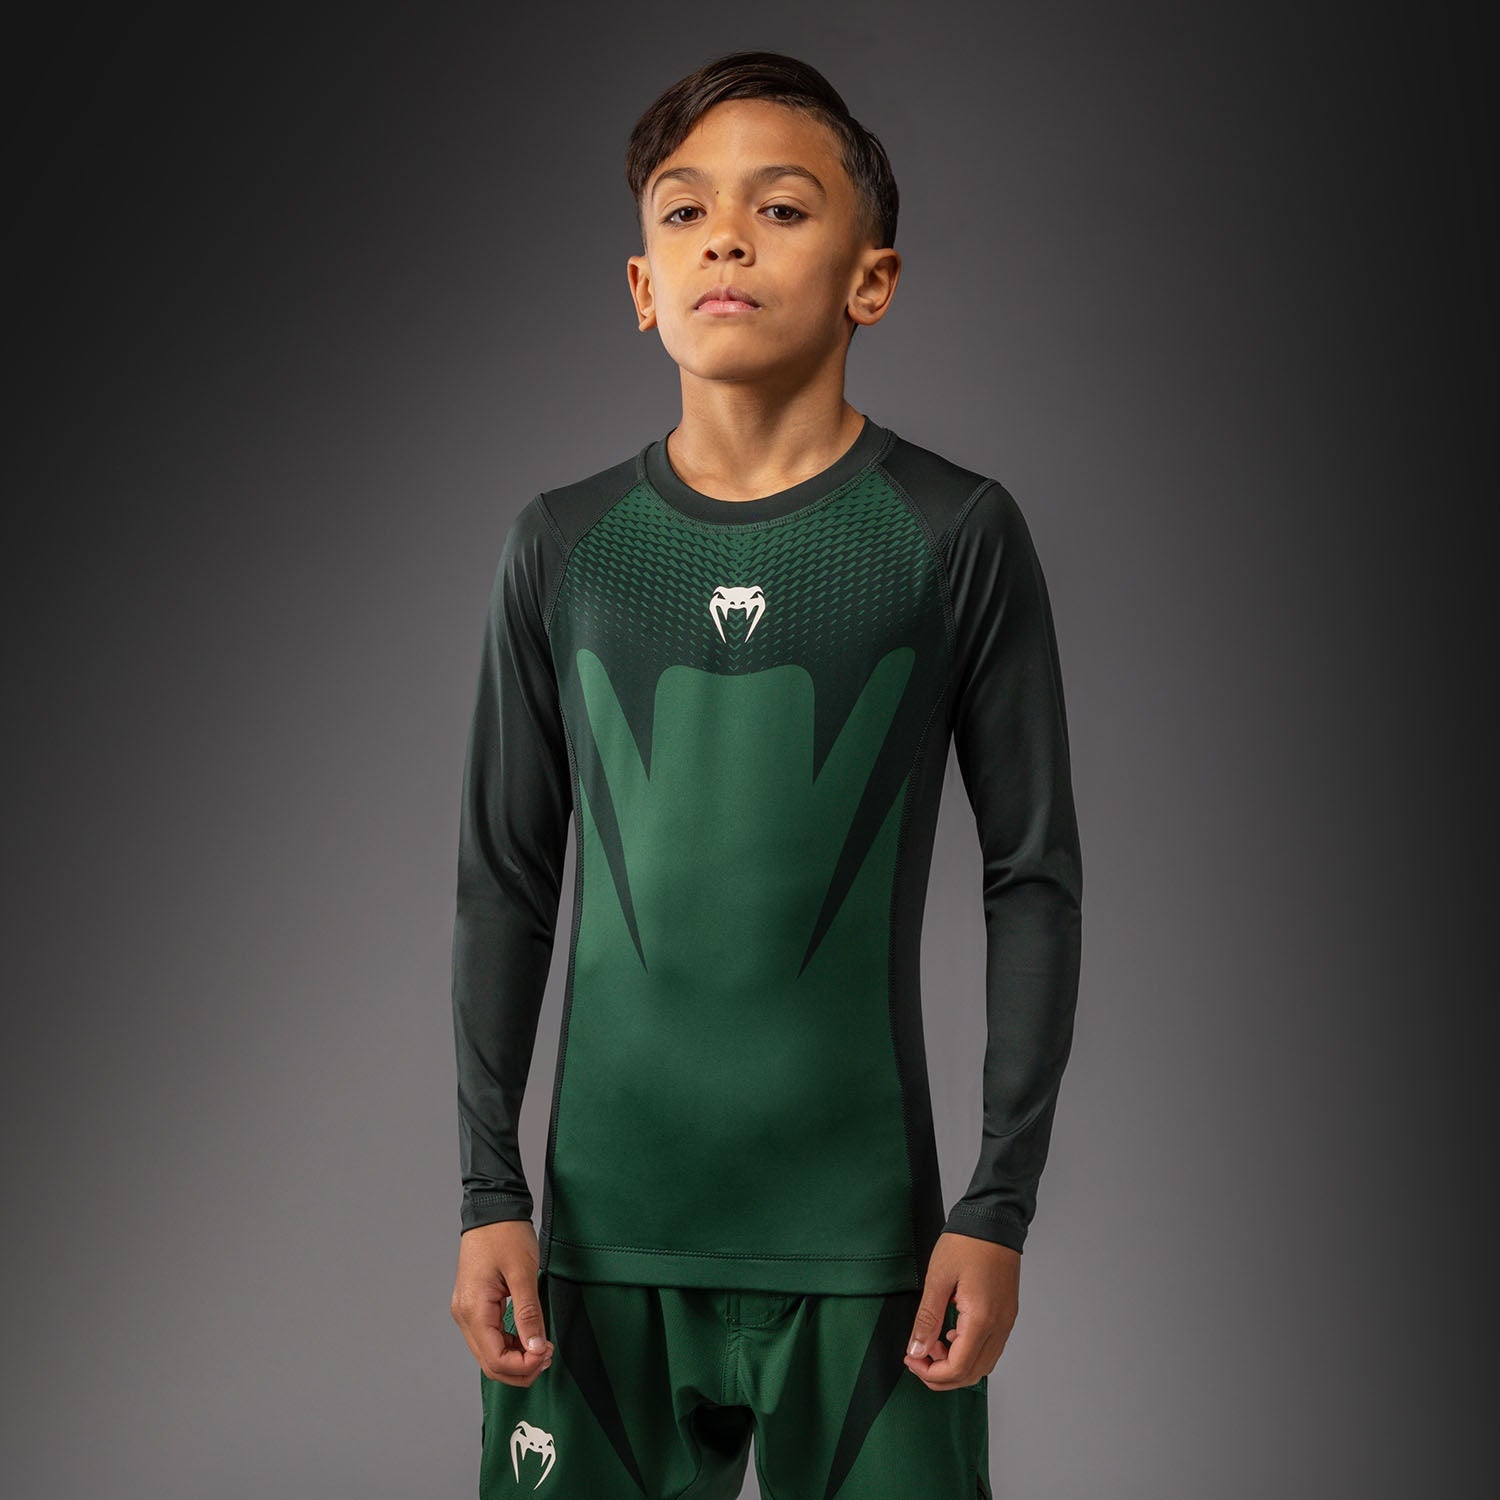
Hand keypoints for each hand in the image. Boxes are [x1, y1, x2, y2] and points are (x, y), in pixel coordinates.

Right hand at [450, 1219, 554, 1385]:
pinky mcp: (474, 1305)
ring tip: (541, 1347)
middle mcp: (464, 1315)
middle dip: (520, 1368)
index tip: (547, 1353)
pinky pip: (489, 1337)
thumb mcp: (523, 1273)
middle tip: (547, 1356)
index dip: (523, 1366)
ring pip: (489, 1353)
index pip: (495, 1359)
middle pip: (489, 1363)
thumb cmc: (506, 1234)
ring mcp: (467, 1311)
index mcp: (474, 1309)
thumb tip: (535, 1349)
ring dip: (515, 1358)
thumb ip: (529, 1314)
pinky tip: (528, 1337)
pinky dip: (509, 1344)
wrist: (493, 1210)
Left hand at [903, 1231, 1018, 1389]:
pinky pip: (989, 1348)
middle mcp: (1000, 1326)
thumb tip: (916, 1349)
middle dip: (942, 1375)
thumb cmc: (967, 1243)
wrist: (994, 1220)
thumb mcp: (938, 1278)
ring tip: (933, 1342)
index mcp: (982, 1319)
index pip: (958, 1368)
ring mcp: (1006, 1322)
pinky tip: (951, 1333)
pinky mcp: (1007, 1315)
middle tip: (918, 1358)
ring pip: (983, 1364)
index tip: (911, 1360)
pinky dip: (968, 1351)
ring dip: (956, 1364)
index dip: (931, 1373)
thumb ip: (927, 1318)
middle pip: (973, 1374)